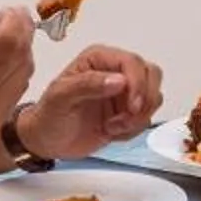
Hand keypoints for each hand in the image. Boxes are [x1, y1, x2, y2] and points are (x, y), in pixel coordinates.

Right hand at [0, 7, 36, 176]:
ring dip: (19, 55)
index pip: (10, 37)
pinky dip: (12, 77)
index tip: (10, 12)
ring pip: (24, 74)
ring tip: (1, 47)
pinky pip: (15, 94)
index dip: (17, 20)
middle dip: (21, 33)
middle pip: (22, 55)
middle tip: (9, 23)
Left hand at [18, 43, 165, 160]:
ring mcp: (123, 92)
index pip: (132, 62)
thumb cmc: (48, 116)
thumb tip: (119, 80)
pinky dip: (134, 129)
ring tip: (113, 127)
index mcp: (99, 59)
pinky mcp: (128, 112)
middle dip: (144, 100)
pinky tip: (111, 132)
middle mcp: (115, 71)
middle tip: (126, 118)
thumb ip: (88, 84)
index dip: (138, 83)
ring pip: (153, 96)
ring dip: (139, 117)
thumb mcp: (60, 97)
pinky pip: (147, 117)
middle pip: (151, 74)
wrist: (47, 142)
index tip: (132, 106)